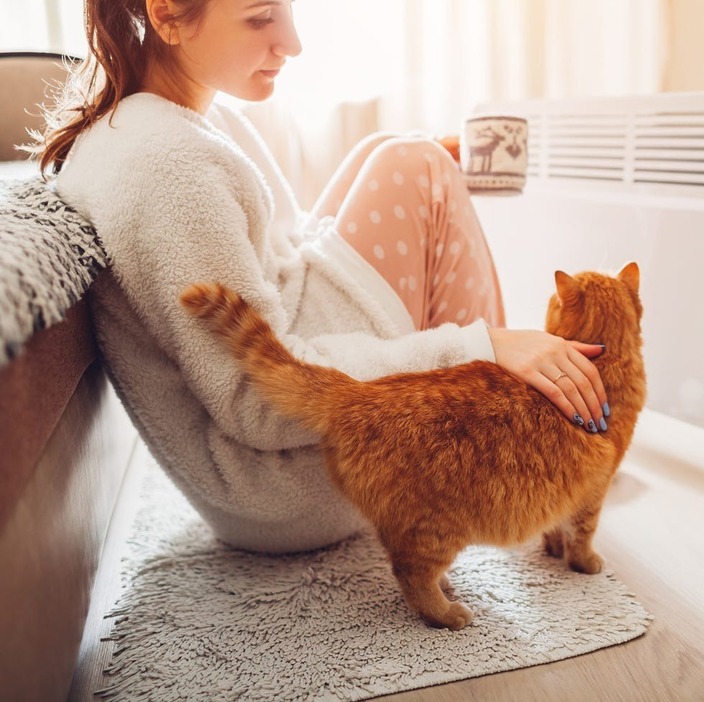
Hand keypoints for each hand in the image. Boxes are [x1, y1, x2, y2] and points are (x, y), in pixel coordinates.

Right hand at [488, 328, 608, 432]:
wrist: (490, 342)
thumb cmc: (520, 343)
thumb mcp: (548, 340)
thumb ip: (575, 346)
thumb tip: (602, 349)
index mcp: (562, 344)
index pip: (590, 370)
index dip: (600, 392)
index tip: (604, 409)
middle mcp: (555, 352)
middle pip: (583, 382)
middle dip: (594, 405)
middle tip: (600, 424)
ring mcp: (541, 361)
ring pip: (571, 389)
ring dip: (583, 410)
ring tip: (589, 426)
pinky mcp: (526, 372)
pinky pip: (553, 392)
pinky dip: (567, 407)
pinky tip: (574, 419)